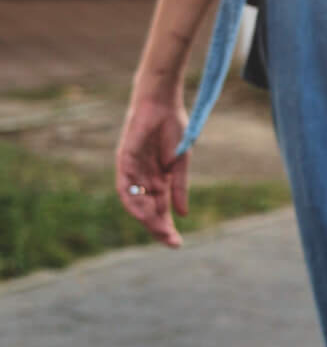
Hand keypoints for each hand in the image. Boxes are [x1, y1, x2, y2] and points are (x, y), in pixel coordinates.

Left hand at [115, 94, 189, 248]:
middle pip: (147, 209)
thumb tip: (182, 214)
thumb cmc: (173, 127)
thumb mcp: (180, 163)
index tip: (177, 243)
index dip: (167, 226)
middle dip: (157, 227)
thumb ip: (179, 188)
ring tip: (159, 230)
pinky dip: (132, 200)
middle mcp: (142, 178)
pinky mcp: (123, 160)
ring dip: (146, 218)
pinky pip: (125, 186)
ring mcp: (132, 170)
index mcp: (158, 179)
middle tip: (171, 242)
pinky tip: (142, 213)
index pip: (160, 209)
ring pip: (135, 201)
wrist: (163, 102)